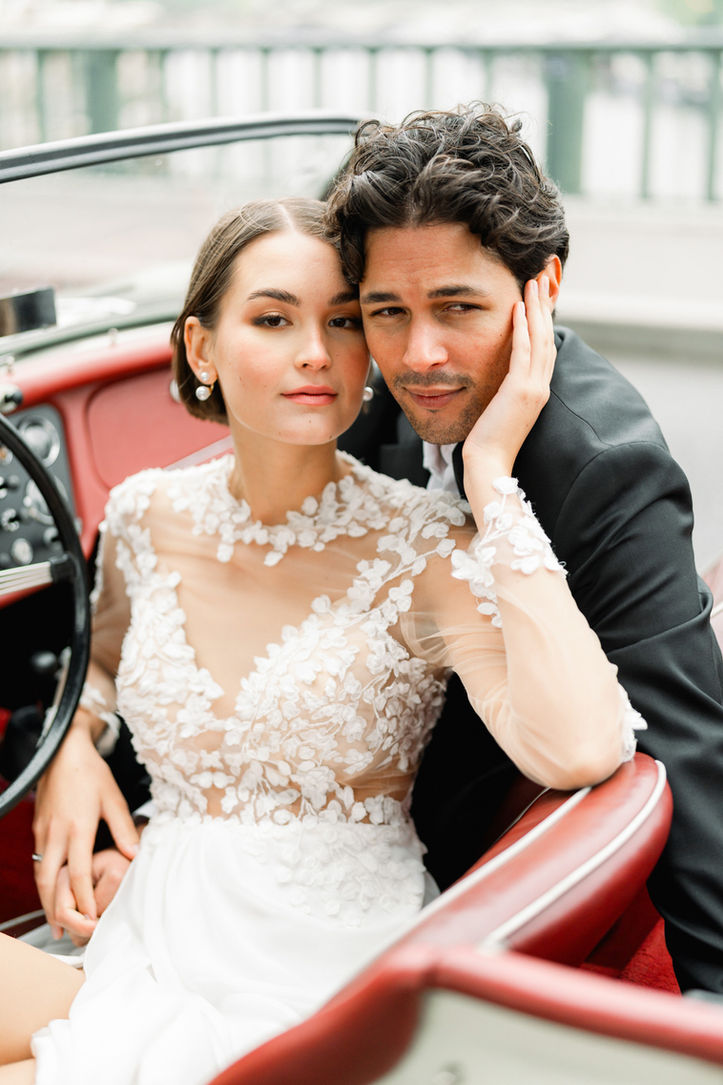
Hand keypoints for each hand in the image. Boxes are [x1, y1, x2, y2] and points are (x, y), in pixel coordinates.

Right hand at [32, 726, 138, 937]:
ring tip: (55, 922)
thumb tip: (135, 854)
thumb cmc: (91, 773)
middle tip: (65, 933)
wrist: (62, 751)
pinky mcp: (38, 828)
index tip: (92, 919)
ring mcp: (43, 832)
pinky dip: (43, 881)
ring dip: (46, 900)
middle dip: (56, 910)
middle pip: (51, 881)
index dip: (84, 900)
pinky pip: (38, 861)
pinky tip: (50, 891)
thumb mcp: (113, 797)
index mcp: (78, 828)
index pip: (79, 874)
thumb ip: (124, 827)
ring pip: (40, 874)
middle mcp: (56, 834)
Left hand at [462, 275, 555, 481]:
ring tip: (534, 283)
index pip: (544, 348)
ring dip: (537, 308)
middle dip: (545, 306)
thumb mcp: (499, 410)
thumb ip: (503, 391)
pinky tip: (517, 308)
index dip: (544, 321)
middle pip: (548, 337)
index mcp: (537, 391)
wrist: (488, 464)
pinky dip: (522, 328)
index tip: (539, 297)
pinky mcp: (520, 391)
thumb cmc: (487, 442)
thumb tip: (496, 378)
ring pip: (540, 339)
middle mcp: (541, 387)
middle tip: (543, 278)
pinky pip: (523, 352)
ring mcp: (534, 389)